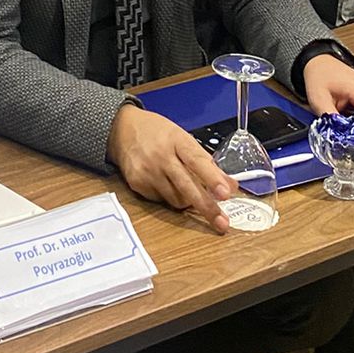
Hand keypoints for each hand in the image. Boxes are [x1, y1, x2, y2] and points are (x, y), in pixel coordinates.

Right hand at [106, 105, 233, 230]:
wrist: (122, 129)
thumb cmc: (158, 133)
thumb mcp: (183, 139)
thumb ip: (206, 162)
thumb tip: (231, 185)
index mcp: (177, 140)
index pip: (197, 160)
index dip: (212, 178)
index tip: (226, 193)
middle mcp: (161, 156)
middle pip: (187, 186)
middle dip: (207, 207)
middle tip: (222, 223)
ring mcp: (148, 171)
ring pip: (176, 199)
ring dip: (187, 201)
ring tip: (186, 188)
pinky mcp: (137, 184)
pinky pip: (161, 201)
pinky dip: (169, 197)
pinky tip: (165, 184)